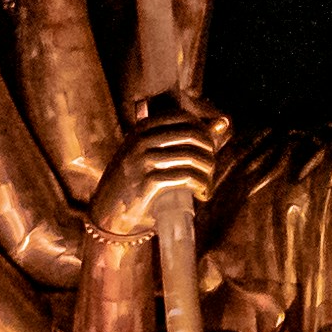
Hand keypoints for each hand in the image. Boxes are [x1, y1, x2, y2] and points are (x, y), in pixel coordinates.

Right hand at [88, 108, 229, 245]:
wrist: (108, 213)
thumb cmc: (134, 182)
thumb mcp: (148, 154)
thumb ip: (178, 139)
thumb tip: (222, 122)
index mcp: (141, 129)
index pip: (184, 119)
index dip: (203, 133)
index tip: (208, 150)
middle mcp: (141, 141)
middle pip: (191, 137)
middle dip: (208, 154)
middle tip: (209, 170)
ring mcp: (143, 160)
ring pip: (192, 158)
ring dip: (207, 174)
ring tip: (206, 186)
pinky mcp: (148, 182)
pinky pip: (186, 177)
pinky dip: (201, 186)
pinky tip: (202, 193)